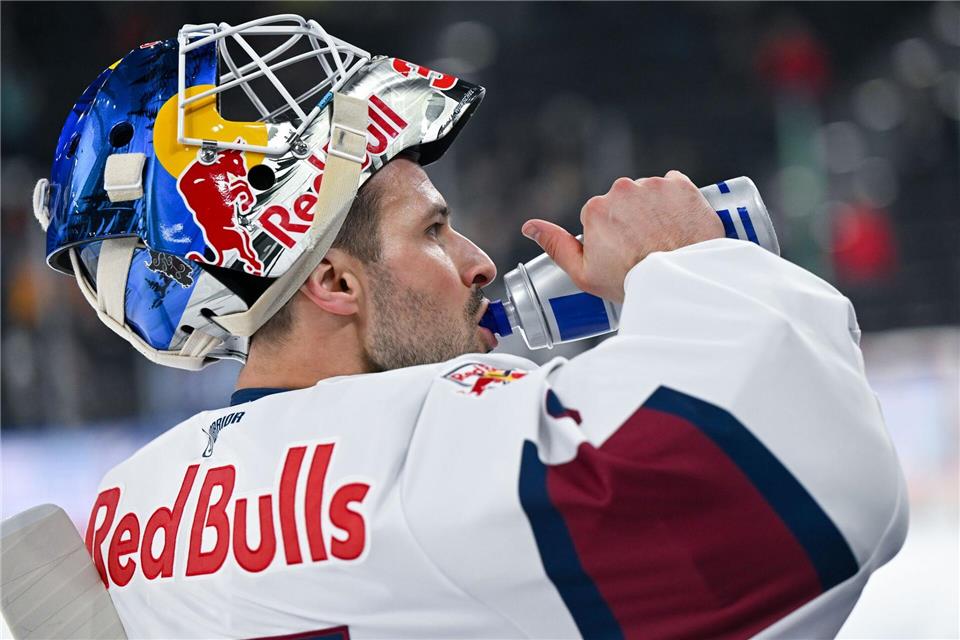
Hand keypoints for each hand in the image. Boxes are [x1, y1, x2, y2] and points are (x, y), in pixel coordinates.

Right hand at [521, 170, 723, 303]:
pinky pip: (674, 188)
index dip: (609, 237)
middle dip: (631, 220)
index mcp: (596, 209)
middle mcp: (622, 189)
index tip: (622, 254)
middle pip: (623, 201)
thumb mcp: (584, 274)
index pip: (599, 216)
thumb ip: (556, 245)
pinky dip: (676, 204)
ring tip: (663, 240)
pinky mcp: (681, 185)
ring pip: (648, 194)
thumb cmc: (631, 282)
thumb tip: (530, 227)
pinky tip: (678, 227)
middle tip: (644, 249)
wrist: (680, 281)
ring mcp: (653, 185)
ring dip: (653, 211)